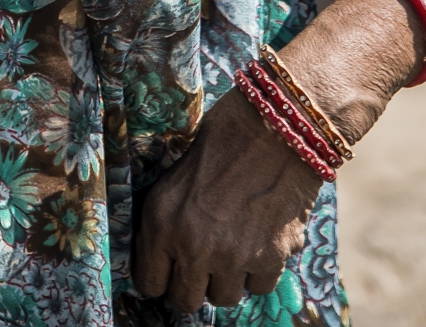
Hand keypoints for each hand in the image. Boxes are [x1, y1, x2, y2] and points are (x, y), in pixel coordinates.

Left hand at [134, 87, 319, 313]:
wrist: (276, 124)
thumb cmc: (223, 136)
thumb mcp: (177, 173)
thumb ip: (170, 218)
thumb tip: (166, 255)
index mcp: (161, 220)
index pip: (149, 283)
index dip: (160, 277)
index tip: (170, 270)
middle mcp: (192, 245)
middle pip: (185, 301)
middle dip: (192, 285)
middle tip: (202, 264)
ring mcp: (232, 256)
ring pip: (224, 298)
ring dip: (227, 277)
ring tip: (234, 242)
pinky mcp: (270, 259)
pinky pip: (258, 287)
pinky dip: (260, 269)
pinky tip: (260, 237)